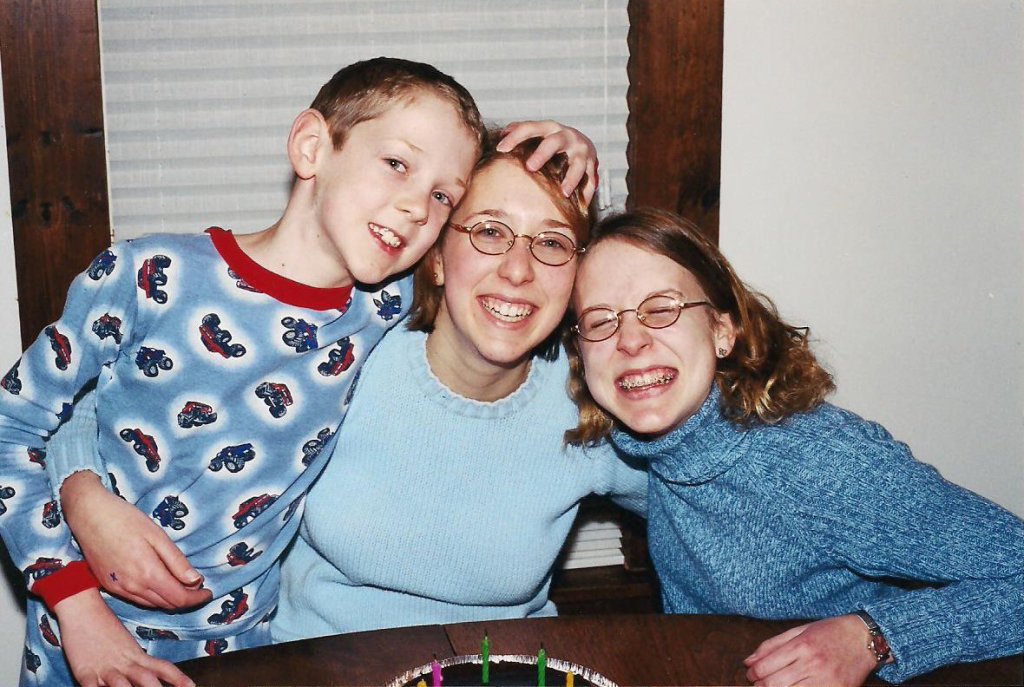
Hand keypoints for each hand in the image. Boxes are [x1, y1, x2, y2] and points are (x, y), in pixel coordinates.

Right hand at [54, 588, 194, 686]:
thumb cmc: (104, 627)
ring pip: (122, 686)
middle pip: (146, 679)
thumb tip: (150, 674)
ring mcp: (106, 669)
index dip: (178, 678)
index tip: (191, 686)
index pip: (162, 668)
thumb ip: (138, 660)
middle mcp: (125, 663)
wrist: (83, 609)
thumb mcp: (126, 645)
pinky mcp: (85, 673)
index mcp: (136, 655)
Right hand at [61, 471, 211, 609]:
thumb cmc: (125, 519)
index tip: (208, 592)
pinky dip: (153, 597)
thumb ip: (176, 562)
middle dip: (186, 600)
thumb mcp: (157, 536)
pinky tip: (160, 585)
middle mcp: (132, 586)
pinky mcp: (108, 586)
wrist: (88, 515)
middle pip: (166, 604)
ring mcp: (118, 588)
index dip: (197, 599)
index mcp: (147, 573)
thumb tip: (196, 581)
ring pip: (151, 604)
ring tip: (183, 587)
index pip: (179, 598)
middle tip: (199, 589)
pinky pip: (137, 599)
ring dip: (170, 600)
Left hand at [497, 120, 598, 203]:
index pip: (530, 128)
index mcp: (549, 128)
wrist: (581, 142)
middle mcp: (566, 136)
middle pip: (554, 142)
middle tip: (530, 167)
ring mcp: (581, 150)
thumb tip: (500, 137)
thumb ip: (519, 132)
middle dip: (542, 154)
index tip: (500, 149)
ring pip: (578, 163)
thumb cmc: (551, 140)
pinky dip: (587, 191)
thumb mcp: (537, 133)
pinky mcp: (592, 164)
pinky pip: (591, 179)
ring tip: (564, 192)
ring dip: (572, 177)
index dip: (515, 137)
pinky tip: (582, 204)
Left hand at [743, 615, 878, 686]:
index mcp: (802, 646)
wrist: (863, 640)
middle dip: (760, 685)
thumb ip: (771, 645)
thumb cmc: (829, 632)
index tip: (751, 673)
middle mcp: (812, 664)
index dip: (753, 673)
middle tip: (758, 683)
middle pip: (774, 684)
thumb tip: (748, 661)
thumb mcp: (799, 630)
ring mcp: (826, 681)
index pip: (766, 666)